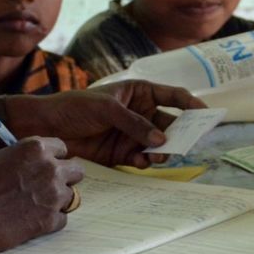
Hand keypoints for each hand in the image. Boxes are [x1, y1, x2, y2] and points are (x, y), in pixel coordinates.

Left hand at [0, 82, 204, 167]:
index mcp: (140, 92)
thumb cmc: (75, 105)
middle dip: (181, 133)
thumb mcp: (107, 108)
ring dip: (163, 150)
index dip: (191, 104)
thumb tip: (160, 139)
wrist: (47, 126)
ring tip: (160, 155)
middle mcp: (141, 113)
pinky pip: (143, 158)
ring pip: (159, 144)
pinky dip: (145, 161)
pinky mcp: (123, 153)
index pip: (173, 96)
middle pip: (171, 123)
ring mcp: (133, 134)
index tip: (206, 114)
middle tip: (188, 143)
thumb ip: (134, 123)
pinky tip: (139, 161)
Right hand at [0, 138, 82, 253]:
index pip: (62, 148)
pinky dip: (51, 221)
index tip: (46, 166)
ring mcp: (53, 195)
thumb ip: (20, 160)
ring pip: (71, 196)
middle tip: (48, 187)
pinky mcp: (50, 220)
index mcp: (35, 148)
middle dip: (64, 178)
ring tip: (36, 207)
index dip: (54, 158)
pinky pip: (62, 219)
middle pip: (76, 170)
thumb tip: (28, 166)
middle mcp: (50, 168)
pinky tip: (32, 221)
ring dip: (57, 201)